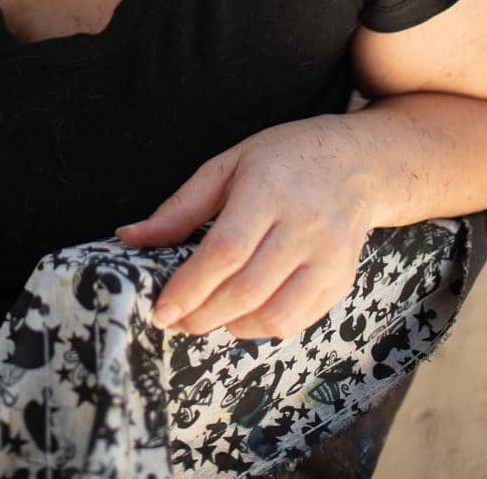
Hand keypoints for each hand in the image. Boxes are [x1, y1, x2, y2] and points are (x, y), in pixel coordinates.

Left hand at [115, 116, 376, 341]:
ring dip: (231, 326)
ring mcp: (328, 258)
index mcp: (269, 189)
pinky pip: (298, 320)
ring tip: (205, 316)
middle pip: (247, 289)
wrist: (356, 164)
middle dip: (202, 314)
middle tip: (174, 320)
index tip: (161, 309)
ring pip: (275, 315)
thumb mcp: (227, 165)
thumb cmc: (282, 159)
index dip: (190, 286)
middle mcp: (304, 226)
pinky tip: (240, 315)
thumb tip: (130, 237)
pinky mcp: (342, 281)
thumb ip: (180, 207)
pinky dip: (261, 327)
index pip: (226, 250)